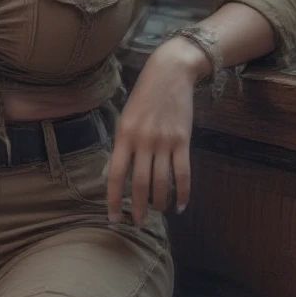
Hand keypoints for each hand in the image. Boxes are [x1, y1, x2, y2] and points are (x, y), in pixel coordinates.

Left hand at [107, 37, 206, 226]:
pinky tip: (180, 205)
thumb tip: (115, 173)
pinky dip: (183, 193)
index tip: (112, 218)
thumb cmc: (144, 97)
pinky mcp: (183, 141)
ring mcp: (164, 141)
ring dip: (159, 202)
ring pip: (161, 182)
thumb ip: (122, 145)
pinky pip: (183, 173)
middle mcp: (142, 141)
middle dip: (137, 207)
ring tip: (156, 211)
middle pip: (139, 183)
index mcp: (124, 135)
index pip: (114, 174)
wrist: (169, 74)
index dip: (112, 199)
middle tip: (137, 222)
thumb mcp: (125, 118)